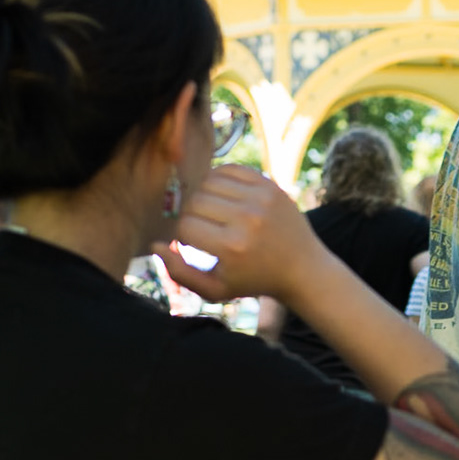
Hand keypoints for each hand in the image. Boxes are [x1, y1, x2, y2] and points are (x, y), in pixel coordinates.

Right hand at [154, 165, 327, 301]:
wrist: (302, 268)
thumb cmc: (254, 280)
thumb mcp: (216, 290)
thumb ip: (180, 273)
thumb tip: (155, 245)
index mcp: (232, 247)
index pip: (184, 227)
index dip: (182, 236)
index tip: (193, 245)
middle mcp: (247, 220)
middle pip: (194, 202)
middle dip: (190, 215)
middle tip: (202, 228)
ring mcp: (261, 199)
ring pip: (208, 182)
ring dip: (203, 196)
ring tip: (212, 213)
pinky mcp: (270, 185)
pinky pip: (229, 169)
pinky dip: (219, 179)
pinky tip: (222, 196)